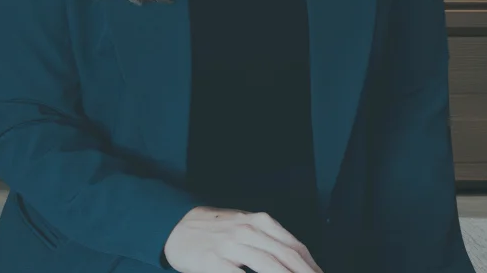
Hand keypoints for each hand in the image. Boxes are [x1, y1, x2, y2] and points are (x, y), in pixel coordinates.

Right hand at [162, 206, 322, 272]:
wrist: (174, 226)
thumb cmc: (213, 229)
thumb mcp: (243, 223)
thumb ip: (268, 237)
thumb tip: (296, 258)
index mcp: (259, 221)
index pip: (295, 246)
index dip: (311, 266)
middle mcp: (248, 230)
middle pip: (287, 257)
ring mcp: (231, 245)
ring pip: (269, 266)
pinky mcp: (215, 261)